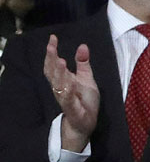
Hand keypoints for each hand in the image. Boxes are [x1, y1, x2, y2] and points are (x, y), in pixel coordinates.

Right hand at [44, 36, 99, 152]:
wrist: (85, 123)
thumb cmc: (84, 100)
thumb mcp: (86, 79)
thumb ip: (83, 63)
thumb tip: (82, 46)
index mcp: (63, 79)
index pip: (54, 64)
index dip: (52, 52)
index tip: (52, 38)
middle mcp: (61, 88)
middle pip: (52, 73)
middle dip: (51, 59)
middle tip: (51, 46)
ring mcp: (65, 99)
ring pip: (59, 85)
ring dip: (59, 74)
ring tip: (61, 61)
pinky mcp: (71, 109)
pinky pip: (67, 100)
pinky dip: (68, 92)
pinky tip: (69, 84)